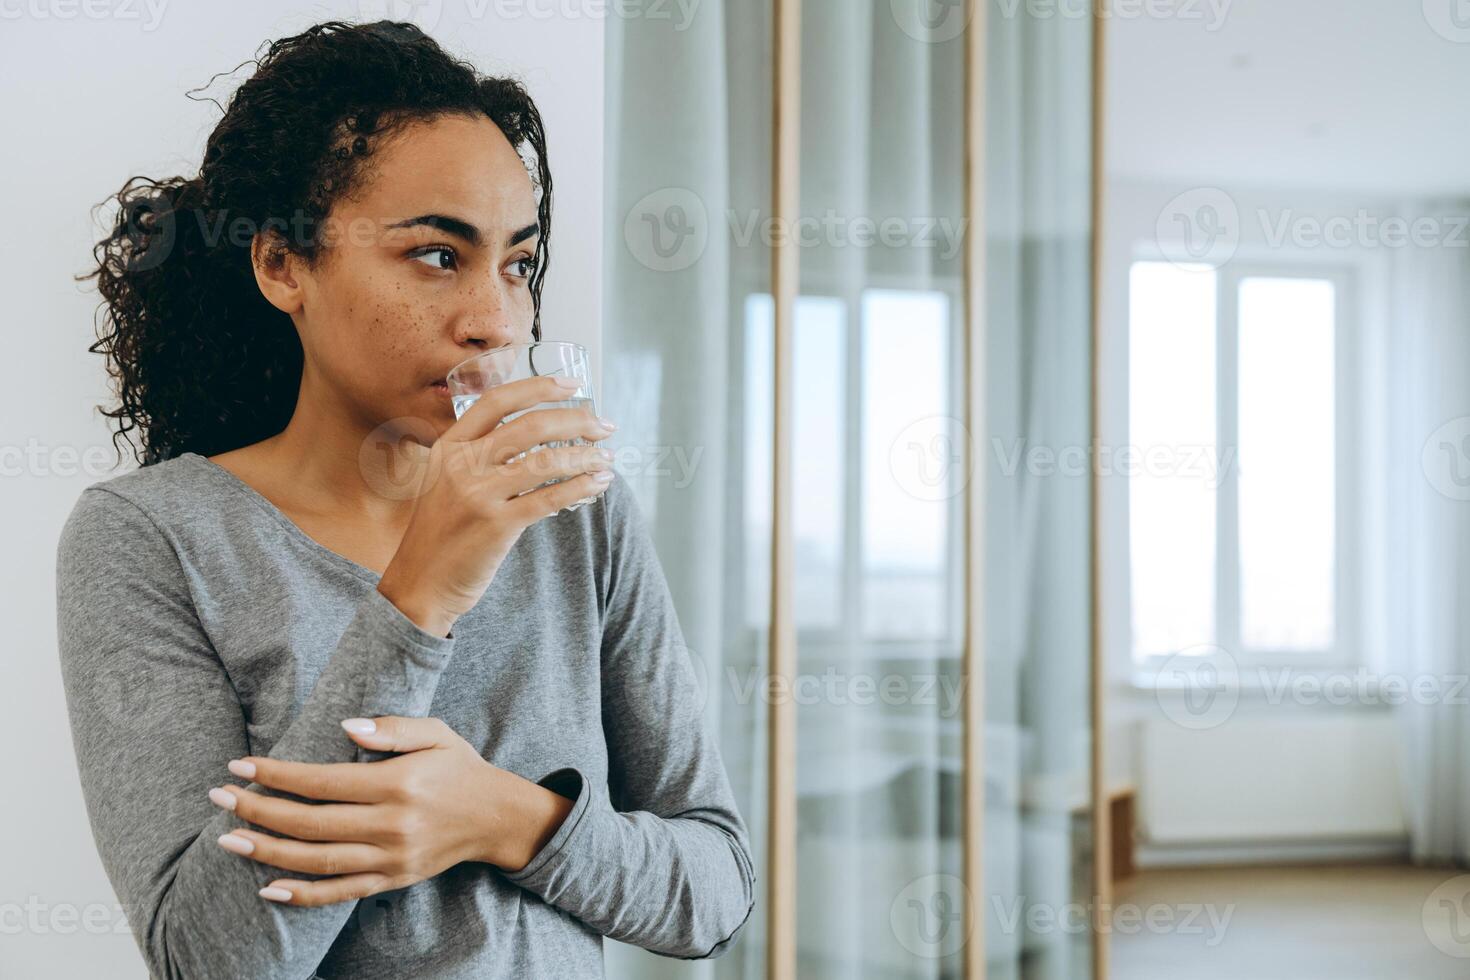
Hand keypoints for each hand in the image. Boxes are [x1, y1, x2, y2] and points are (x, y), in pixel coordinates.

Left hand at [207, 716, 574, 906]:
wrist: (497, 817)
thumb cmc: (461, 768)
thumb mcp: (436, 732)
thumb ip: (392, 728)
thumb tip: (346, 726)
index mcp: (397, 784)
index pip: (322, 782)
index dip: (277, 775)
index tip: (240, 766)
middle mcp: (391, 825)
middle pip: (310, 824)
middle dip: (258, 810)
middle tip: (219, 797)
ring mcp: (390, 858)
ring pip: (316, 862)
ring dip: (267, 853)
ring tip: (228, 840)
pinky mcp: (392, 880)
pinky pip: (340, 893)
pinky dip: (302, 895)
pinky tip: (269, 888)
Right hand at [378, 373, 617, 636]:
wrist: (419, 584)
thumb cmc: (440, 534)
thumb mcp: (445, 482)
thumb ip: (479, 458)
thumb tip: (538, 438)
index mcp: (449, 447)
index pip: (497, 400)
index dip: (538, 387)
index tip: (572, 385)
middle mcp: (462, 464)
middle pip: (529, 425)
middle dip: (576, 420)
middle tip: (604, 425)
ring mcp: (478, 494)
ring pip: (545, 460)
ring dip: (585, 455)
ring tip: (607, 457)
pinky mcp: (497, 525)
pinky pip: (550, 497)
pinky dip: (580, 486)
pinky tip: (598, 483)